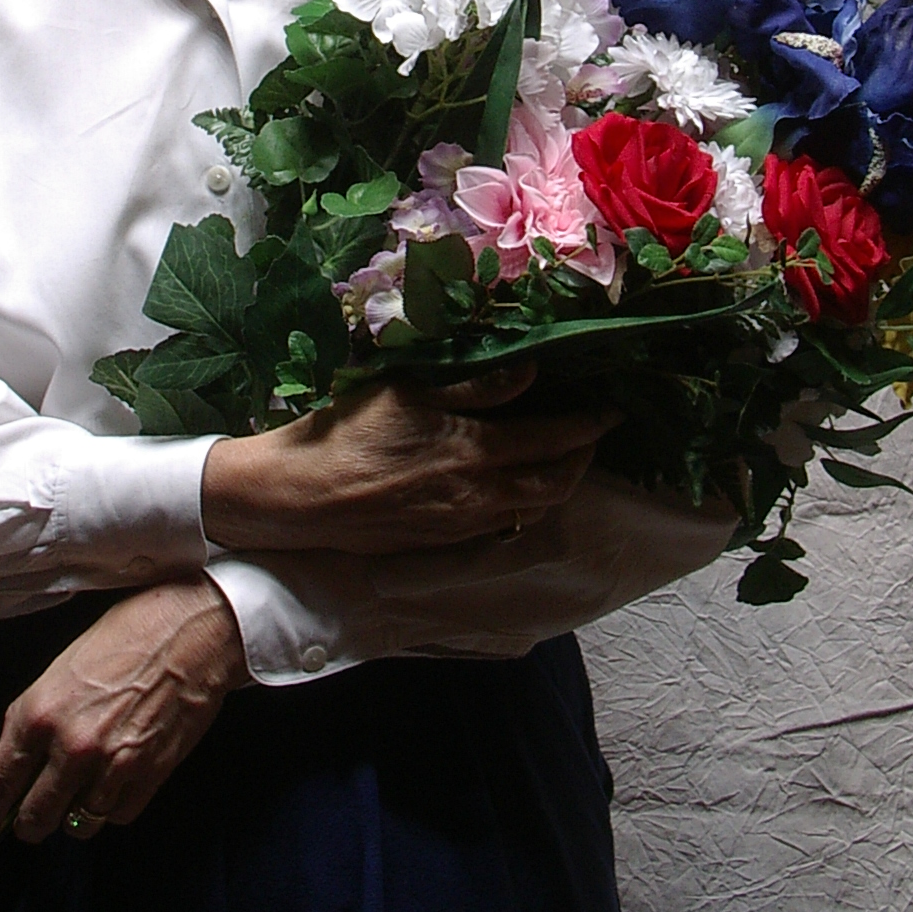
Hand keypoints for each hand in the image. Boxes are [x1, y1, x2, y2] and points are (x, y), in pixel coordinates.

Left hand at [0, 576, 247, 856]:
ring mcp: (111, 765)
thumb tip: (20, 766)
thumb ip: (36, 722)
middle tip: (38, 813)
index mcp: (37, 713)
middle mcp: (69, 746)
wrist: (191, 629)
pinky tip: (120, 775)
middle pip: (34, 819)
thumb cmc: (125, 636)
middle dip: (32, 821)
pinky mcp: (149, 775)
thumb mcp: (61, 672)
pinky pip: (116, 816)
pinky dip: (113, 805)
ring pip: (77, 826)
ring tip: (88, 784)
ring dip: (76, 813)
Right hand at [201, 363, 618, 555]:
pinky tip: (508, 484)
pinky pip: (499, 524)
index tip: (610, 410)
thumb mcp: (410, 391)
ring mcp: (462, 523)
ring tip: (559, 459)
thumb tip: (530, 372)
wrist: (301, 496)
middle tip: (591, 436)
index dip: (588, 426)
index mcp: (475, 450)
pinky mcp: (441, 539)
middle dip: (582, 461)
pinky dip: (520, 503)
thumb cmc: (350, 431)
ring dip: (554, 484)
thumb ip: (475, 385)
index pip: (553, 441)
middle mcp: (479, 495)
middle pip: (554, 485)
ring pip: (529, 510)